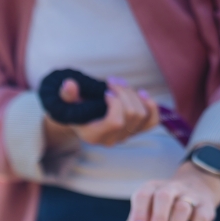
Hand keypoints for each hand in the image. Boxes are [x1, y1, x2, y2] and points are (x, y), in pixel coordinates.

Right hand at [44, 76, 159, 148]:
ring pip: (142, 114)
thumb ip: (67, 95)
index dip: (116, 102)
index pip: (116, 122)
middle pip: (131, 115)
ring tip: (120, 84)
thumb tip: (69, 85)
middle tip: (112, 80)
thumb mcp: (67, 101)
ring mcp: (125, 137)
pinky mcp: (135, 131)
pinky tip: (141, 93)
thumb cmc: (74, 108)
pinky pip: (152, 121)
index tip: (105, 91)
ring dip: (133, 94)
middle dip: (124, 92)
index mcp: (95, 136)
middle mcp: (111, 140)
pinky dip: (151, 105)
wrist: (81, 117)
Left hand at [113, 162, 219, 220]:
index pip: (143, 195)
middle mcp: (170, 188)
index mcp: (152, 188)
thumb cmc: (162, 206)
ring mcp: (189, 195)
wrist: (198, 184)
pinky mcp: (206, 205)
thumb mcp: (146, 212)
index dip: (140, 211)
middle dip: (159, 218)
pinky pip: (202, 219)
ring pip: (183, 208)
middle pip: (164, 198)